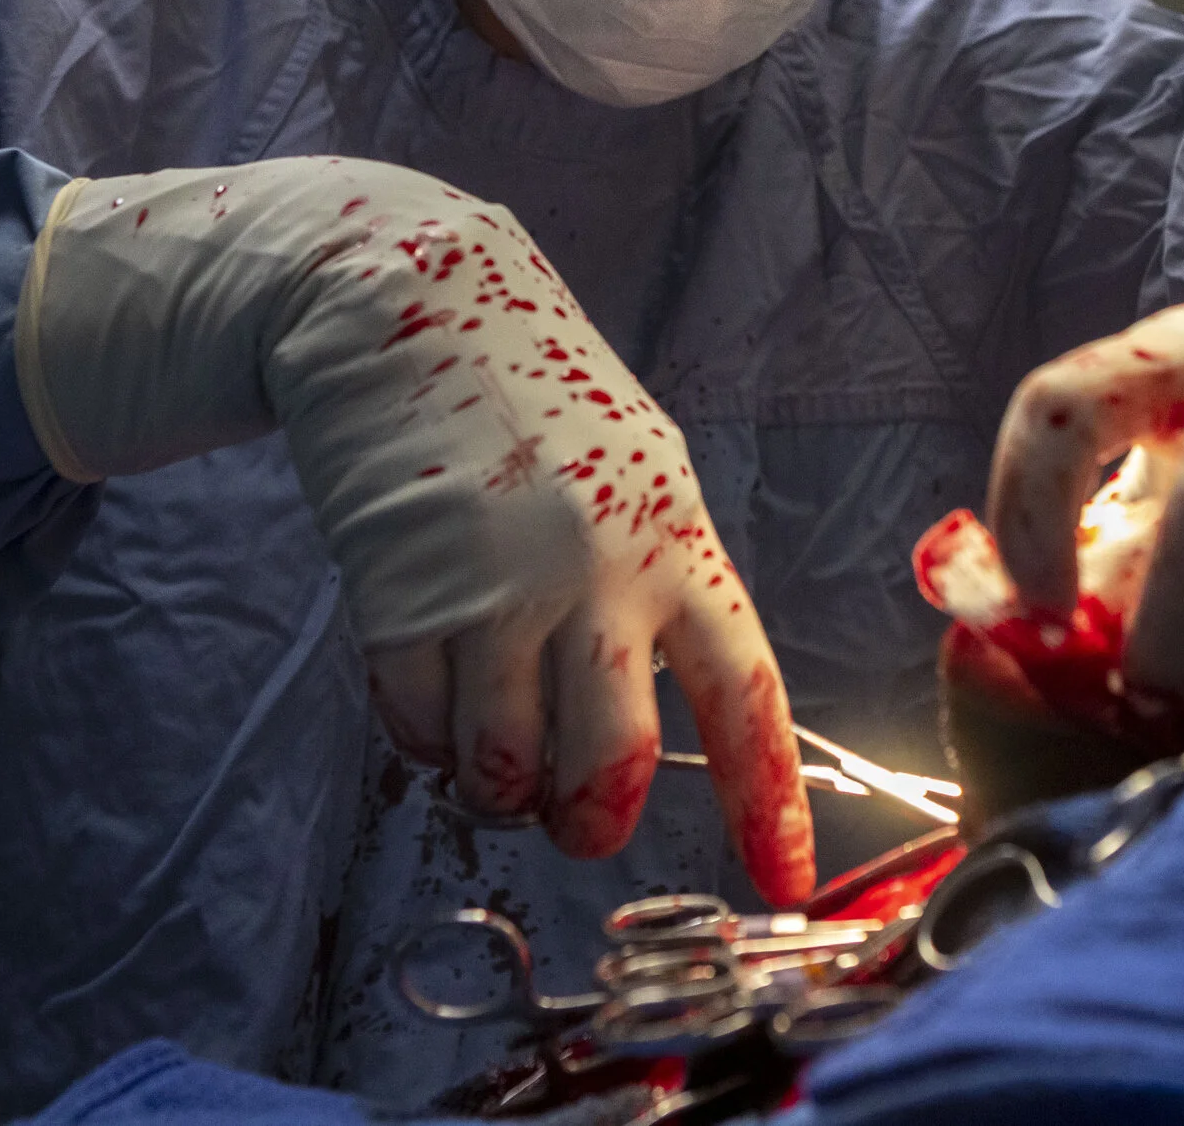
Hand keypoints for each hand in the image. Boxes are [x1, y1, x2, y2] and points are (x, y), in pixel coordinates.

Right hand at [14, 158, 814, 902]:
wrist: (406, 305)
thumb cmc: (537, 397)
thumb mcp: (639, 472)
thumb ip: (664, 587)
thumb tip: (674, 719)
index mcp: (675, 541)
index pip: (746, 696)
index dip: (769, 801)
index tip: (784, 879)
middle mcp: (595, 575)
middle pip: (611, 769)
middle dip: (593, 820)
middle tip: (578, 810)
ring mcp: (492, 591)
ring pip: (504, 771)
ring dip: (498, 781)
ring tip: (493, 722)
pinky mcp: (399, 599)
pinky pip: (418, 734)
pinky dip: (427, 736)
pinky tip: (434, 679)